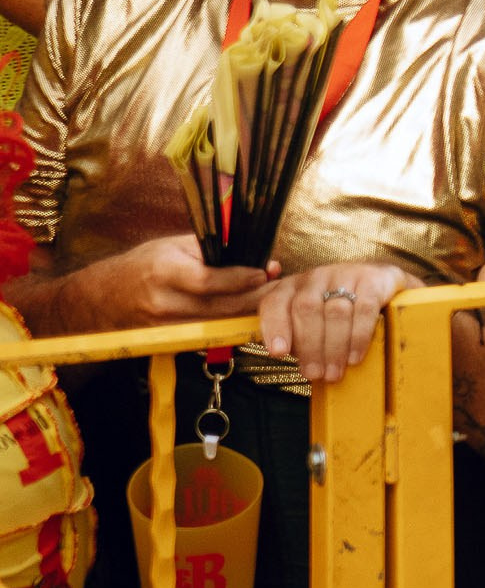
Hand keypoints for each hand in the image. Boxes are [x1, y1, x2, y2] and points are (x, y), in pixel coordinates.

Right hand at [72, 235, 271, 329]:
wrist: (100, 299)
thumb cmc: (140, 266)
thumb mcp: (170, 246)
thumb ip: (208, 249)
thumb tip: (249, 250)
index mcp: (163, 272)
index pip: (208, 280)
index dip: (240, 278)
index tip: (265, 272)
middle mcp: (163, 303)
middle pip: (219, 306)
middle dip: (254, 298)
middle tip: (281, 288)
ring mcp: (165, 326)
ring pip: (217, 323)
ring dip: (247, 313)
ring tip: (271, 301)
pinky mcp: (169, 341)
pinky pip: (207, 334)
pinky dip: (229, 325)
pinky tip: (247, 316)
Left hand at [257, 262, 422, 383]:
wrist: (379, 278)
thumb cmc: (336, 304)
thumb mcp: (309, 314)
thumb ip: (292, 331)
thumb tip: (283, 356)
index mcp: (292, 286)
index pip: (274, 302)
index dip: (274, 327)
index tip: (278, 353)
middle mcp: (315, 277)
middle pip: (306, 309)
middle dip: (309, 346)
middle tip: (314, 373)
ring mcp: (344, 274)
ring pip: (335, 312)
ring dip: (334, 348)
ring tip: (334, 372)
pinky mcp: (372, 280)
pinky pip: (364, 309)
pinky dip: (358, 337)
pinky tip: (354, 356)